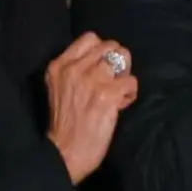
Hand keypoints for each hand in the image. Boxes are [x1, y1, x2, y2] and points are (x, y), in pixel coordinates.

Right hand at [45, 32, 137, 184]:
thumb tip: (104, 57)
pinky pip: (131, 81)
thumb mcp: (59, 87)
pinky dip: (130, 93)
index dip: (101, 49)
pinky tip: (121, 104)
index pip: (90, 38)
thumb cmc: (64, 122)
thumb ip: (76, 68)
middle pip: (110, 46)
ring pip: (123, 58)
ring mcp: (92, 79)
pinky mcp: (108, 94)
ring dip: (124, 74)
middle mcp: (75, 68)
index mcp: (59, 66)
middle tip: (113, 79)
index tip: (102, 64)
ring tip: (118, 90)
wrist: (63, 154)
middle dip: (116, 60)